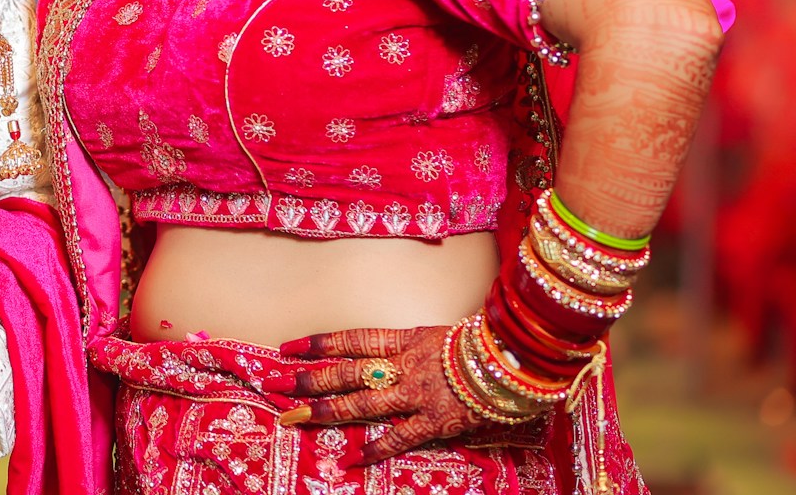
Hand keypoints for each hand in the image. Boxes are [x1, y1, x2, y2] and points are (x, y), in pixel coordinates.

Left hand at [291, 326, 480, 462]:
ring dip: (328, 410)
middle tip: (277, 383)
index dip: (318, 343)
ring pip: (364, 401)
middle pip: (348, 371)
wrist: (518, 358)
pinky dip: (377, 447)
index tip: (288, 347)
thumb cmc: (484, 344)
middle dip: (310, 378)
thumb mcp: (442, 336)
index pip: (352, 339)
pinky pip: (401, 436)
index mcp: (407, 339)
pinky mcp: (438, 420)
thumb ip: (415, 349)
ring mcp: (420, 392)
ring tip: (298, 416)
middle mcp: (406, 364)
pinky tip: (354, 458)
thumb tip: (390, 359)